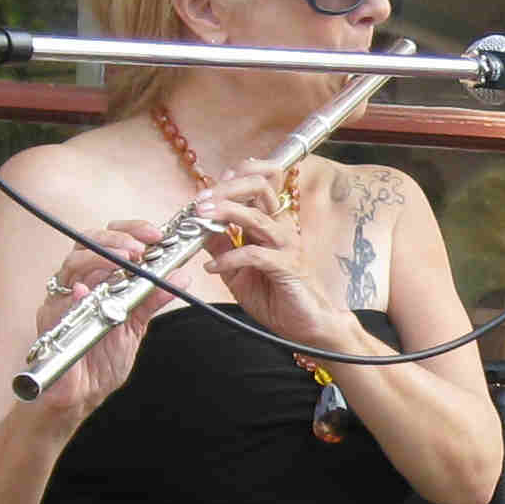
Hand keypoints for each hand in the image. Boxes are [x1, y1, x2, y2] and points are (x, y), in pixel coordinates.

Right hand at [31, 218, 166, 426]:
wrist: (83, 393)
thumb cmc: (104, 357)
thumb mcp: (136, 324)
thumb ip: (153, 298)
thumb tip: (180, 275)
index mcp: (97, 279)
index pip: (109, 240)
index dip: (130, 231)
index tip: (156, 234)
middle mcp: (78, 283)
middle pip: (87, 242)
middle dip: (116, 239)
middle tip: (141, 247)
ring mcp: (63, 299)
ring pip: (73, 263)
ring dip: (101, 258)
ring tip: (126, 261)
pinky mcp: (51, 319)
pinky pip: (61, 300)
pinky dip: (76, 293)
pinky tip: (89, 291)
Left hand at [193, 165, 354, 352]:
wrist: (305, 324)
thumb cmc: (277, 296)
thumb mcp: (238, 270)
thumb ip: (221, 247)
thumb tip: (199, 229)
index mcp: (271, 222)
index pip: (258, 183)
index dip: (232, 179)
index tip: (206, 190)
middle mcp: (281, 227)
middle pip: (260, 186)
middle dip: (226, 188)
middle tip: (201, 200)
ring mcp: (286, 244)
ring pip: (255, 215)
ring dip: (224, 212)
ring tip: (202, 217)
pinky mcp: (287, 265)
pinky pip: (254, 254)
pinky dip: (228, 258)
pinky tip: (213, 267)